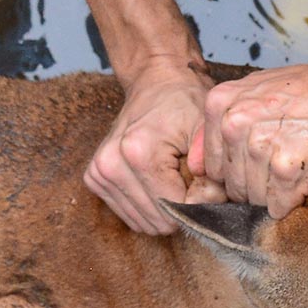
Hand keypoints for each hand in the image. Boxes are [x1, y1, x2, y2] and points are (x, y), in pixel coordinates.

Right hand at [82, 59, 225, 233]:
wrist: (155, 82)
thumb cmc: (185, 104)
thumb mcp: (207, 131)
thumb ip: (214, 173)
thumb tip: (211, 209)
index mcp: (138, 152)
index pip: (178, 210)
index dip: (200, 201)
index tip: (205, 179)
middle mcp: (111, 165)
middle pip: (160, 221)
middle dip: (182, 206)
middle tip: (189, 176)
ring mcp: (98, 173)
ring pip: (146, 224)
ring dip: (166, 207)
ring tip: (172, 175)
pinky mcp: (94, 179)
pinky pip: (132, 217)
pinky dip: (150, 205)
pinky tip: (156, 179)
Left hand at [187, 64, 307, 218]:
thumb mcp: (257, 90)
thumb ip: (220, 124)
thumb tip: (195, 166)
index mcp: (222, 105)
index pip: (213, 166)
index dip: (239, 171)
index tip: (263, 160)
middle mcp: (236, 124)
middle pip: (234, 185)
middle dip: (258, 185)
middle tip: (286, 165)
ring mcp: (260, 146)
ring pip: (255, 199)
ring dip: (277, 194)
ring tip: (298, 169)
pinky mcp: (287, 168)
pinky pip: (279, 206)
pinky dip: (293, 202)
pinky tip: (307, 179)